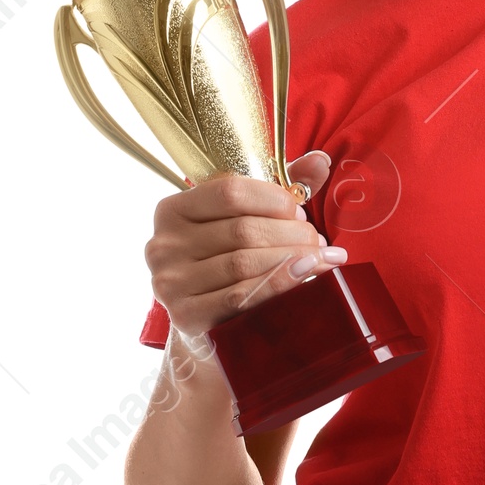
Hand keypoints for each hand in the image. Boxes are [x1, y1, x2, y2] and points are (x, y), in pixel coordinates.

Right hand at [143, 151, 342, 358]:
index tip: (301, 212)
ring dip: (293, 258)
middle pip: (242, 230)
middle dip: (291, 234)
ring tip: (321, 258)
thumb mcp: (247, 220)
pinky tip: (306, 275)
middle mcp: (163, 244)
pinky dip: (279, 283)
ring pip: (244, 262)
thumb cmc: (228, 262)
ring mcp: (169, 282)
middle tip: (319, 241)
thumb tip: (321, 160)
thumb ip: (280, 191)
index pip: (229, 191)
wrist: (208, 325)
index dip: (274, 199)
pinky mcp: (184, 315)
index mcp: (173, 210)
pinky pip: (240, 296)